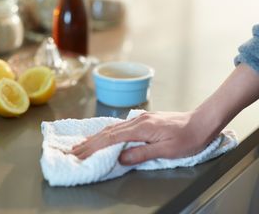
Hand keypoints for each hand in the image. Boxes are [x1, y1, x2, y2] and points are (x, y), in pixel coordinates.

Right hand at [71, 111, 213, 164]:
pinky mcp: (144, 120)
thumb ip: (142, 153)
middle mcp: (138, 120)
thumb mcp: (167, 150)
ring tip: (84, 143)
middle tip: (74, 150)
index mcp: (142, 128)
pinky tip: (104, 135)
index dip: (94, 146)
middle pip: (108, 131)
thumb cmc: (188, 138)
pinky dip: (108, 132)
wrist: (201, 121)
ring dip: (97, 136)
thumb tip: (121, 158)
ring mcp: (140, 118)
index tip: (80, 153)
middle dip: (90, 142)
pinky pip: (121, 126)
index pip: (112, 138)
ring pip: (113, 127)